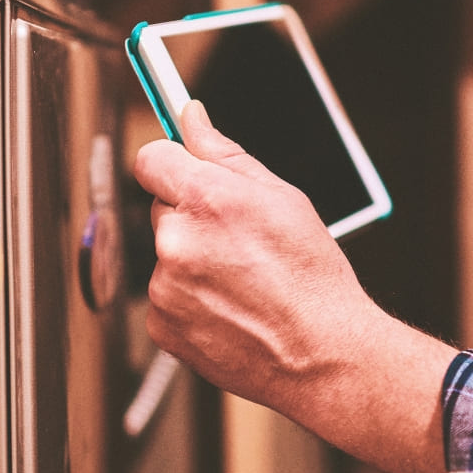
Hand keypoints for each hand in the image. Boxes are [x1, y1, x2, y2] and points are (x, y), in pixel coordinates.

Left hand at [132, 100, 378, 408]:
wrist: (322, 356)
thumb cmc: (312, 278)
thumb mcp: (281, 198)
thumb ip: (224, 153)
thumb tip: (191, 117)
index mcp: (205, 198)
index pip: (150, 158)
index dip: (170, 163)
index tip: (183, 171)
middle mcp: (176, 239)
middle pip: (162, 208)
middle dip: (192, 217)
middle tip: (238, 241)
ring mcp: (164, 285)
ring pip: (166, 254)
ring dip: (191, 260)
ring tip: (241, 281)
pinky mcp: (160, 323)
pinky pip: (165, 296)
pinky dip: (189, 299)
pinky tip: (229, 307)